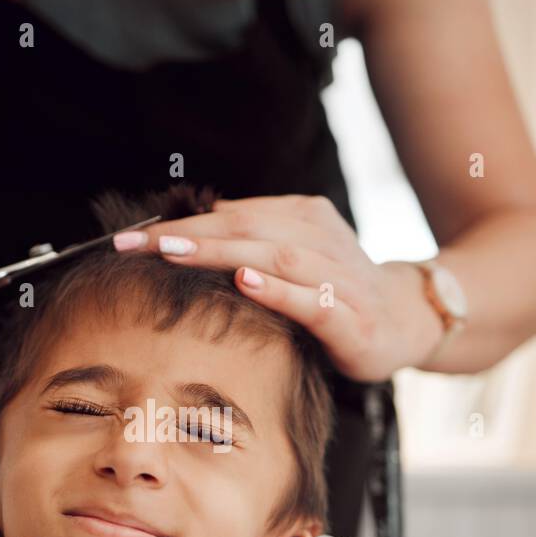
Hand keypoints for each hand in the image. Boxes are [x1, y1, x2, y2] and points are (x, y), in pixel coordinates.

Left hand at [113, 195, 442, 381]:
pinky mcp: (354, 320)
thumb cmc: (336, 291)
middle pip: (246, 228)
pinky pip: (314, 300)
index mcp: (304, 217)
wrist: (408, 321)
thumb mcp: (294, 257)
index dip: (179, 223)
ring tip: (172, 252)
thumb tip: (197, 224)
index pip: (232, 215)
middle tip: (135, 244)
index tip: (127, 237)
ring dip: (221, 252)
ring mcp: (342, 277)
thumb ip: (251, 240)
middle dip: (186, 235)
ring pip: (276, 256)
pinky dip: (278, 290)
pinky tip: (244, 282)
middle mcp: (323, 239)